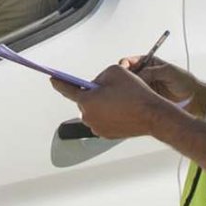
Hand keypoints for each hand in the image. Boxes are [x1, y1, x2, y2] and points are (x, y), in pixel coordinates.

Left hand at [49, 65, 181, 138]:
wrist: (152, 115)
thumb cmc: (135, 92)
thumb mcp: (115, 71)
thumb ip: (100, 76)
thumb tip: (96, 84)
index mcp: (87, 101)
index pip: (67, 89)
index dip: (59, 82)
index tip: (52, 79)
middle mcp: (88, 117)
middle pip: (85, 100)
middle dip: (93, 93)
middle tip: (110, 89)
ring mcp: (97, 128)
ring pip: (94, 111)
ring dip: (101, 104)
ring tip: (120, 99)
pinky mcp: (107, 134)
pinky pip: (103, 120)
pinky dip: (108, 114)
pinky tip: (122, 109)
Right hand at [119, 55, 205, 107]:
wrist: (194, 98)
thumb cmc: (184, 81)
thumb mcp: (168, 71)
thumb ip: (151, 72)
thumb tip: (137, 76)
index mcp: (149, 63)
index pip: (131, 61)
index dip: (124, 64)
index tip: (122, 69)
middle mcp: (145, 74)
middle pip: (127, 74)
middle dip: (124, 78)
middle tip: (125, 83)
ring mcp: (145, 86)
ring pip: (130, 86)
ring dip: (128, 89)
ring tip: (130, 92)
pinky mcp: (147, 97)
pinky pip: (136, 96)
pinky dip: (133, 98)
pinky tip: (134, 100)